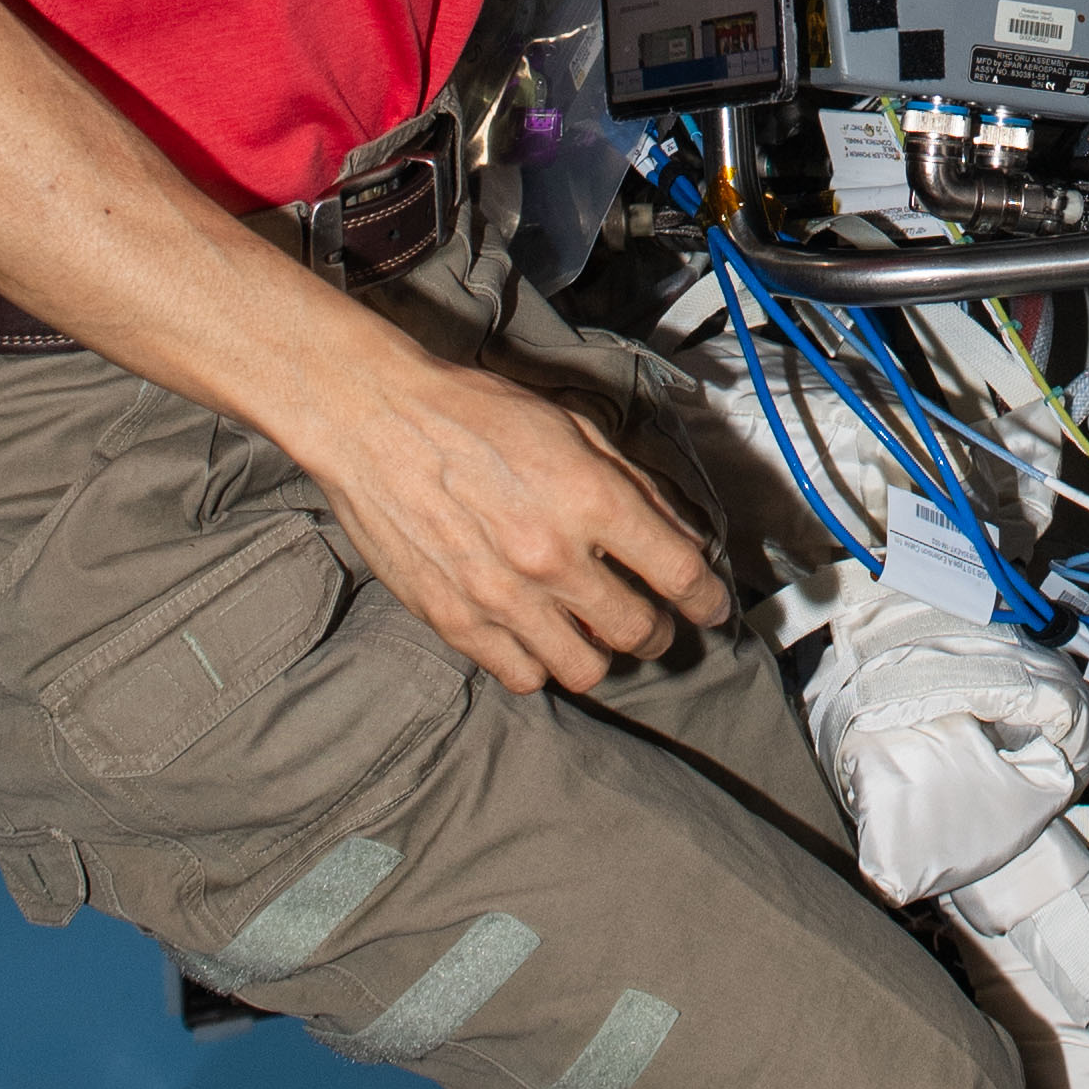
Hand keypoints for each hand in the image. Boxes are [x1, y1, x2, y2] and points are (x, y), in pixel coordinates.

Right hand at [291, 333, 731, 693]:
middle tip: (653, 621)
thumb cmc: (475, 412)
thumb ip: (635, 484)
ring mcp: (502, 597)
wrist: (376, 422)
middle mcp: (553, 557)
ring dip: (601, 653)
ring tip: (593, 632)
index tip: (711, 607)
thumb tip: (683, 533)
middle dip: (658, 630)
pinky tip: (540, 639)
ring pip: (585, 669)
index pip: (679, 574)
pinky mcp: (456, 621)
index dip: (708, 599)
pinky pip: (522, 676)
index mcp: (592, 500)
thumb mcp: (573, 426)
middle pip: (638, 630)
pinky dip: (542, 665)